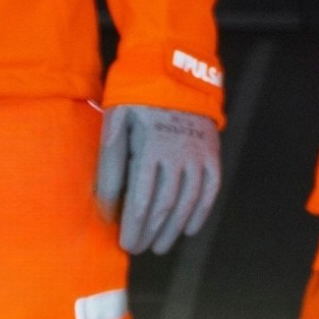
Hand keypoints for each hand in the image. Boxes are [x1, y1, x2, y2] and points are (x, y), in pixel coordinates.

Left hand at [97, 102, 223, 256]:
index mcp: (151, 148)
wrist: (173, 69)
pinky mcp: (212, 153)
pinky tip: (188, 229)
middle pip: (165, 206)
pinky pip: (210, 190)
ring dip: (173, 229)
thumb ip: (110, 164)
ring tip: (160, 246)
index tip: (126, 244)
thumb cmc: (136, 97)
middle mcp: (179, 155)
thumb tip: (106, 204)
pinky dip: (200, 212)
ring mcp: (199, 155)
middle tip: (138, 249)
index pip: (142, 200)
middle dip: (150, 232)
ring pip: (188, 202)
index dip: (134, 226)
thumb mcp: (115, 122)